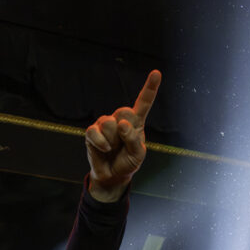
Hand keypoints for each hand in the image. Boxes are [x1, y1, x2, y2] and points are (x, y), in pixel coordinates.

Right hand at [85, 70, 161, 200]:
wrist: (112, 176)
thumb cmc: (128, 162)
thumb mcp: (138, 154)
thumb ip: (134, 139)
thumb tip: (121, 124)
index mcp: (136, 122)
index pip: (144, 102)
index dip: (150, 88)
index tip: (157, 73)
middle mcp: (120, 118)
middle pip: (124, 113)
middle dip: (125, 132)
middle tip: (123, 145)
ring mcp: (105, 123)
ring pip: (110, 124)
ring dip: (113, 141)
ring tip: (113, 148)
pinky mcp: (92, 132)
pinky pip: (95, 132)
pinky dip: (101, 144)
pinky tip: (104, 149)